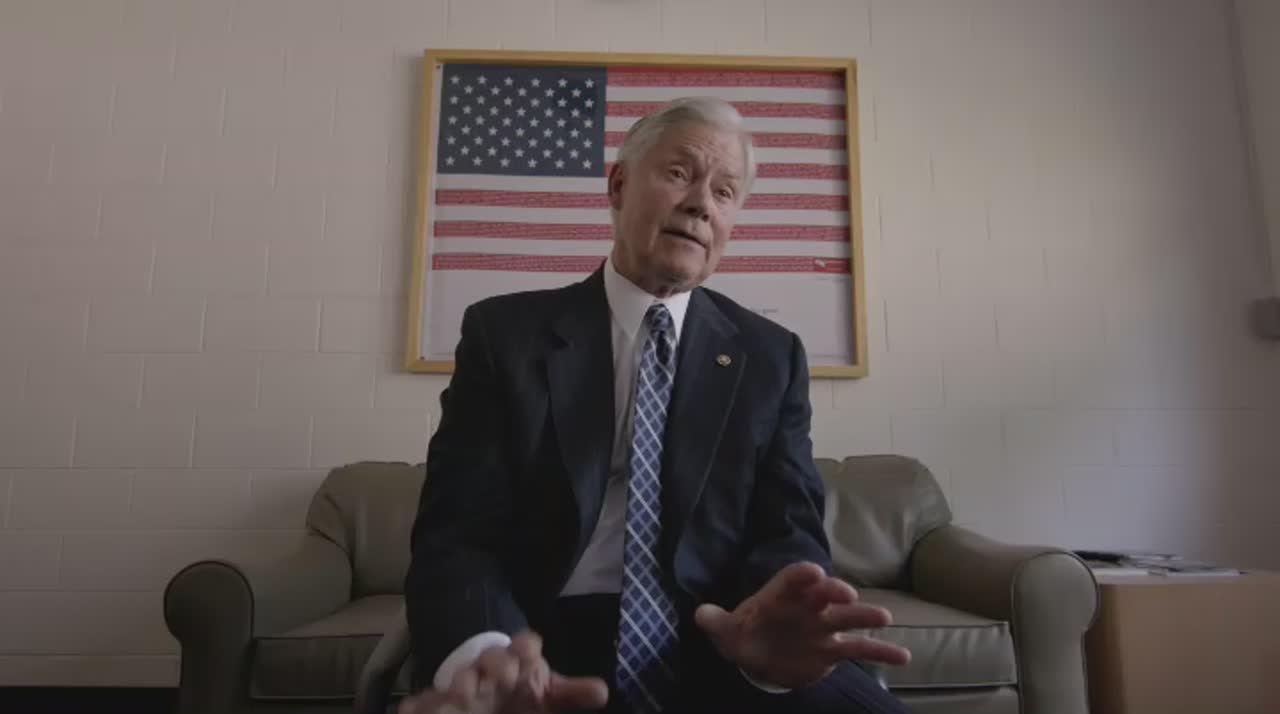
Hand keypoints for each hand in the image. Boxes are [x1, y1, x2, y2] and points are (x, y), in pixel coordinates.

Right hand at [396, 632, 608, 713]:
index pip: (525, 647)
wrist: (484, 688)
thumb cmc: (519, 690)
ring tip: (462, 693)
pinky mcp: (438, 700)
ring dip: (461, 683)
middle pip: (493, 659)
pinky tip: (413, 708)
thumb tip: (603, 693)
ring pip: (461, 678)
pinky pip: (425, 700)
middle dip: (497, 664)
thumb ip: (570, 694)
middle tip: (503, 676)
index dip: (527, 648)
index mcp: (519, 661)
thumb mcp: (545, 692)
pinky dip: (419, 704)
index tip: (531, 654)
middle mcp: (489, 668)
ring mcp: (463, 683)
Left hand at [694, 562, 910, 689]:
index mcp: (780, 596)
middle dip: (834, 591)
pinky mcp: (834, 650)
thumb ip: (715, 621)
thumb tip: (699, 615)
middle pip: (824, 594)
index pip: (791, 580)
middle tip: (846, 595)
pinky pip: (860, 649)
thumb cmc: (744, 635)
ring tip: (884, 618)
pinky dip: (882, 651)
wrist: (760, 658)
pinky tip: (904, 656)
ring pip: (848, 618)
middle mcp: (806, 606)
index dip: (801, 576)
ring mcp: (823, 627)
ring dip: (865, 616)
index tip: (813, 572)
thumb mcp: (726, 630)